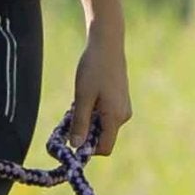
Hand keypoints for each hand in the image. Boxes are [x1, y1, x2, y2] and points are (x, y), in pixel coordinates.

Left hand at [63, 24, 134, 160]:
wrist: (107, 45)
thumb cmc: (93, 69)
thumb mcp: (82, 97)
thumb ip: (80, 123)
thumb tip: (75, 146)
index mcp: (115, 117)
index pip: (104, 148)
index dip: (87, 149)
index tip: (72, 137)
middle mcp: (123, 116)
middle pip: (103, 138)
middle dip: (86, 132)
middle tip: (71, 115)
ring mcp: (123, 109)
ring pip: (103, 126)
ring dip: (88, 121)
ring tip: (80, 101)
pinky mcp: (120, 102)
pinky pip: (106, 116)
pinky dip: (94, 112)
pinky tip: (88, 96)